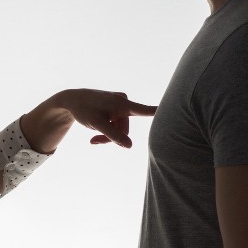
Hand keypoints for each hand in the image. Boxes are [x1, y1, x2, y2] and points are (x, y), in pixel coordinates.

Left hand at [20, 90, 155, 153]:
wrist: (71, 100)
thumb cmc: (83, 109)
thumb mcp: (96, 124)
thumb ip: (113, 135)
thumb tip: (130, 146)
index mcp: (122, 104)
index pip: (144, 110)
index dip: (159, 112)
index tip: (176, 110)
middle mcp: (124, 102)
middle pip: (125, 128)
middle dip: (111, 137)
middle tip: (95, 141)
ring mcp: (120, 105)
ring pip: (120, 129)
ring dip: (107, 136)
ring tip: (93, 138)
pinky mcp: (116, 108)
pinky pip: (116, 125)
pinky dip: (107, 131)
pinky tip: (95, 133)